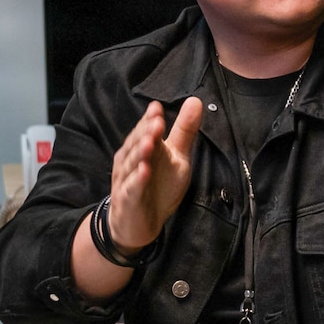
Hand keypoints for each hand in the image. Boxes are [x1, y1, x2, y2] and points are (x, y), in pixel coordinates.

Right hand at [106, 99, 203, 252]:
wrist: (138, 223)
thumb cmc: (157, 186)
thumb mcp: (177, 157)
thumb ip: (184, 131)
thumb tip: (195, 100)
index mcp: (142, 148)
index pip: (145, 130)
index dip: (149, 120)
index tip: (156, 108)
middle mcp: (131, 161)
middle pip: (137, 144)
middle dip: (146, 133)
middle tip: (156, 122)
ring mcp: (127, 180)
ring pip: (132, 164)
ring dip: (140, 153)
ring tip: (150, 142)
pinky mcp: (128, 199)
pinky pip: (132, 188)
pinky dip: (137, 180)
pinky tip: (144, 172)